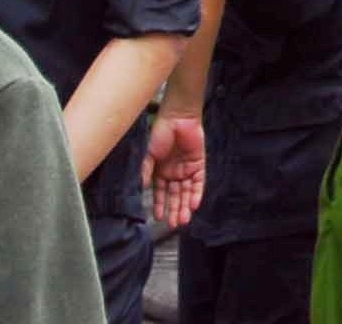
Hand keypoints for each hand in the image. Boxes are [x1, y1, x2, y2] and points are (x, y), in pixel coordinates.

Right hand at [147, 114, 204, 230]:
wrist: (178, 117)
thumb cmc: (160, 133)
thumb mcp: (149, 154)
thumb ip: (146, 171)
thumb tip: (142, 188)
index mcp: (161, 171)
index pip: (160, 193)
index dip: (159, 205)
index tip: (158, 218)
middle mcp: (174, 173)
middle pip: (175, 195)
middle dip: (174, 210)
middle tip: (174, 225)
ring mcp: (187, 169)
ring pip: (187, 192)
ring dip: (185, 205)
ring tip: (183, 219)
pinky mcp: (198, 164)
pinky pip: (198, 182)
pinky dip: (196, 193)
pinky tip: (194, 205)